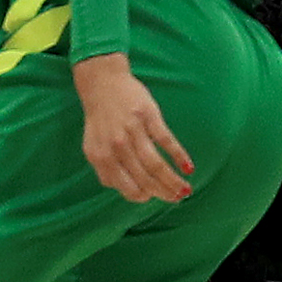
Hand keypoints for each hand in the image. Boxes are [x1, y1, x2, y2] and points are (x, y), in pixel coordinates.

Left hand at [75, 52, 194, 203]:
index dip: (142, 196)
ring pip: (156, 164)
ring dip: (173, 180)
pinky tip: (188, 167)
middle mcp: (116, 147)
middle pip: (144, 178)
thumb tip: (121, 189)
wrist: (102, 83)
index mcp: (101, 158)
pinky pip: (166, 141)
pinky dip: (179, 156)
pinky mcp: (148, 116)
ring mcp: (133, 131)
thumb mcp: (93, 147)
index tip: (154, 197)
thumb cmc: (100, 119)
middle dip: (163, 193)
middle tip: (177, 199)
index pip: (126, 187)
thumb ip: (104, 170)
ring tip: (185, 190)